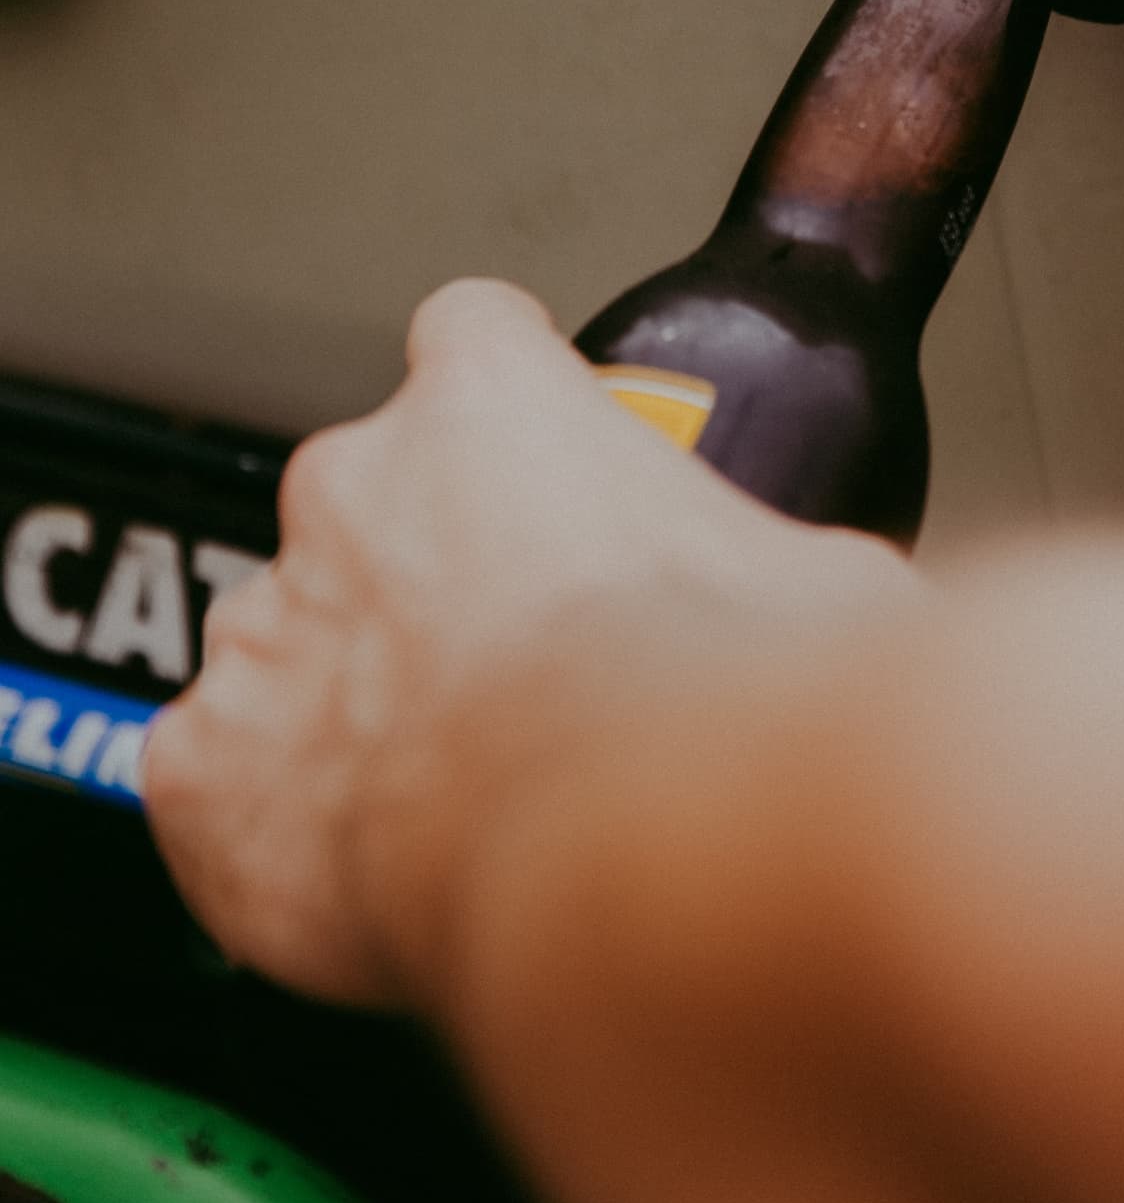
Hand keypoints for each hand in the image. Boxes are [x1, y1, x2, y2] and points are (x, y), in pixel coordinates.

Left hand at [145, 278, 911, 1008]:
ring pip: (291, 641)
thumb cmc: (716, 702)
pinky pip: (215, 779)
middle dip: (431, 576)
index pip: (468, 332)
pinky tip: (369, 870)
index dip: (504, 404)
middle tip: (525, 675)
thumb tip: (843, 605)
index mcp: (492, 399)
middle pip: (369, 497)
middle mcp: (354, 481)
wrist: (620, 854)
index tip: (534, 462)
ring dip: (353, 700)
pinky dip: (273, 823)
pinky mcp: (201, 763)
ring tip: (459, 792)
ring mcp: (269, 619)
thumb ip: (786, 560)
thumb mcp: (832, 583)